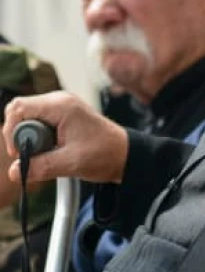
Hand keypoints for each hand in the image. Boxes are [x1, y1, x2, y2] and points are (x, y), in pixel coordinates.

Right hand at [3, 92, 127, 184]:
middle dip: (21, 135)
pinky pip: (38, 121)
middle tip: (34, 154)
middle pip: (20, 111)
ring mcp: (62, 105)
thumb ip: (41, 166)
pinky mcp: (63, 114)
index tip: (19, 152)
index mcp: (62, 106)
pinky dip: (38, 136)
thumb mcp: (71, 163)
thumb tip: (14, 171)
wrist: (125, 154)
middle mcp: (60, 100)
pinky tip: (51, 148)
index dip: (12, 131)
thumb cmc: (105, 154)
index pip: (18, 108)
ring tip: (48, 151)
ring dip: (30, 137)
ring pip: (28, 117)